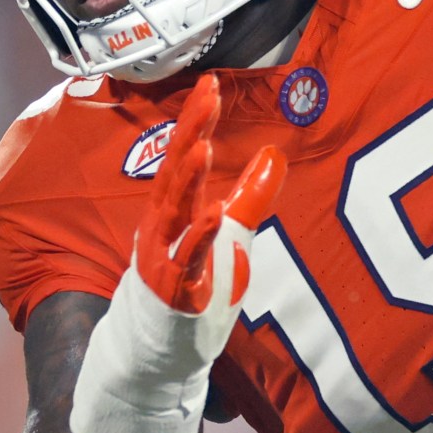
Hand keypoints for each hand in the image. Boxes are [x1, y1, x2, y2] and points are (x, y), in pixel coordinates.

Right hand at [133, 75, 286, 314]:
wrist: (159, 349)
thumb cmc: (193, 287)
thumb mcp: (228, 233)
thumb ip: (249, 195)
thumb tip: (274, 155)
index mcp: (175, 209)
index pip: (184, 154)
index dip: (197, 119)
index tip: (211, 84)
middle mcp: (164, 226)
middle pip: (176, 170)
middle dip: (190, 131)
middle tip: (206, 94)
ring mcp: (164, 257)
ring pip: (174, 210)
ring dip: (188, 178)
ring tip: (202, 144)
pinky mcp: (175, 289)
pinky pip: (186, 259)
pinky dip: (199, 236)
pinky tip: (213, 214)